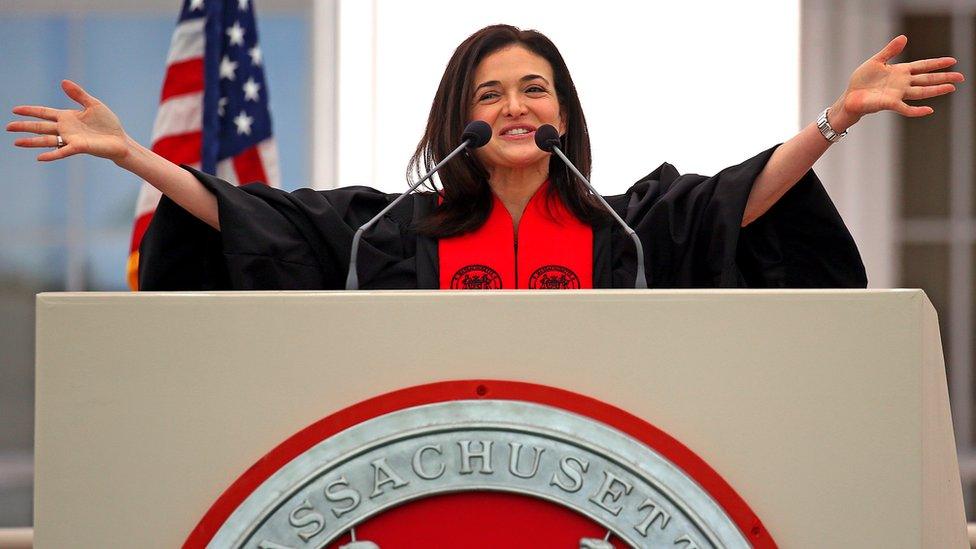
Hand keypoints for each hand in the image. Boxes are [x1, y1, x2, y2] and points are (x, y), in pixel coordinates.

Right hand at [7, 80, 129, 162]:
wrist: (120, 140)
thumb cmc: (108, 124)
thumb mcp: (93, 105)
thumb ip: (78, 94)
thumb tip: (63, 82)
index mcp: (67, 117)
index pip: (44, 113)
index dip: (30, 111)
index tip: (15, 110)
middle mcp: (65, 129)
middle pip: (40, 127)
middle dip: (24, 126)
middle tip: (8, 127)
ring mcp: (70, 139)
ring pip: (46, 140)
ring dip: (31, 141)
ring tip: (16, 142)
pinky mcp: (79, 147)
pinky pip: (62, 151)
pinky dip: (51, 154)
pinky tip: (39, 157)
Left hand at [830, 35, 963, 130]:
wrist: (849, 97)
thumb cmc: (862, 81)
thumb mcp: (876, 61)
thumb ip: (890, 51)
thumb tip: (904, 37)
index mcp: (900, 71)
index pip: (922, 66)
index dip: (937, 63)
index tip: (952, 61)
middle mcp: (902, 83)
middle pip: (927, 79)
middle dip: (944, 77)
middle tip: (960, 77)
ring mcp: (897, 94)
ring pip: (921, 92)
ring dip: (936, 90)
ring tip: (951, 88)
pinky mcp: (889, 104)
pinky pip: (906, 108)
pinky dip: (917, 110)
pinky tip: (929, 110)